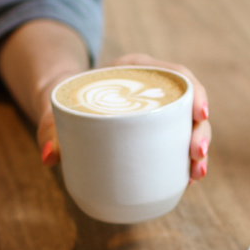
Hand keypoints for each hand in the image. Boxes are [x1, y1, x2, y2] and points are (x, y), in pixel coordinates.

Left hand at [38, 53, 211, 181]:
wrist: (63, 105)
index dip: (195, 92)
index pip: (176, 75)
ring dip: (199, 151)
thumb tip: (49, 157)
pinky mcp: (155, 132)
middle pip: (189, 104)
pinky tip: (189, 180)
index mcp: (137, 69)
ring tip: (195, 175)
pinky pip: (178, 143)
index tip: (199, 114)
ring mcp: (157, 111)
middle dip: (201, 130)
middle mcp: (154, 89)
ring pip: (189, 126)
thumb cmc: (63, 101)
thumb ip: (49, 129)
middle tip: (197, 155)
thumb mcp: (56, 109)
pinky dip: (186, 161)